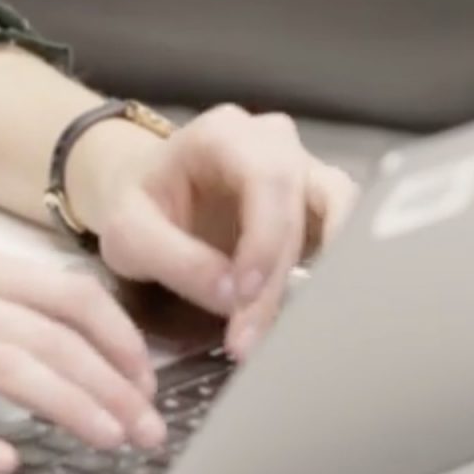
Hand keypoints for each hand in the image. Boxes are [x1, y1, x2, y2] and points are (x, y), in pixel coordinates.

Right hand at [0, 247, 160, 473]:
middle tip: (149, 428)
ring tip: (111, 439)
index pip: (68, 296)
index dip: (120, 339)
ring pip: (7, 371)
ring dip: (71, 407)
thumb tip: (73, 333)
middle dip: (114, 385)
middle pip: (50, 338)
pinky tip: (9, 463)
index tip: (147, 379)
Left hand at [79, 105, 359, 358]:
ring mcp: (302, 169)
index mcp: (225, 134)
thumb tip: (233, 298)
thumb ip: (177, 261)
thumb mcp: (129, 233)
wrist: (143, 195)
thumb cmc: (135, 204)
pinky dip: (333, 272)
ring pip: (340, 213)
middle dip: (278, 279)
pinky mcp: (315, 205)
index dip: (265, 240)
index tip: (245, 296)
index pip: (266, 179)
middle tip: (250, 339)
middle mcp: (274, 143)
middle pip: (301, 204)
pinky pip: (344, 232)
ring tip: (290, 328)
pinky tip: (309, 313)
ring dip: (321, 274)